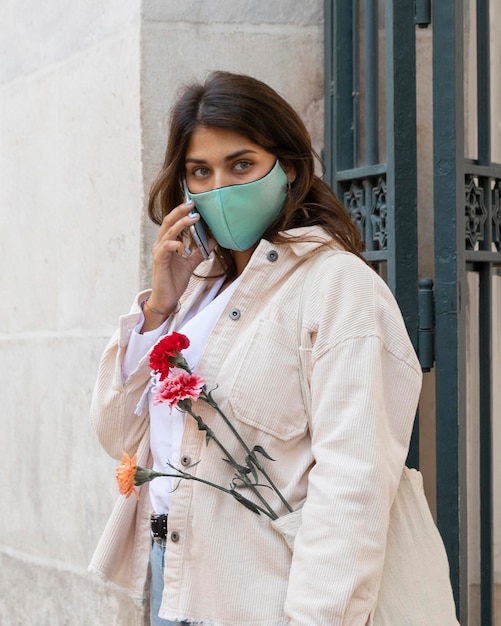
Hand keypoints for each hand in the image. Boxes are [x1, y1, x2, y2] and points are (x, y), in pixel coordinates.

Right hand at [147, 201, 214, 318]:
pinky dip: (177, 245)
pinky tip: (186, 249)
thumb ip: (199, 252)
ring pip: (168, 231)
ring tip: (194, 218)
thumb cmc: (174, 281)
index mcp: (167, 243)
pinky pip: (167, 247)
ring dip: (181, 223)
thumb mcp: (191, 264)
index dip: (181, 212)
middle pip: (168, 221)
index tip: (193, 204)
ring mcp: (159, 252)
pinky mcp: (159, 261)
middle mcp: (161, 245)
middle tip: (192, 203)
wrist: (166, 299)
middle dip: (180, 211)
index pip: (172, 222)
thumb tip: (212, 240)